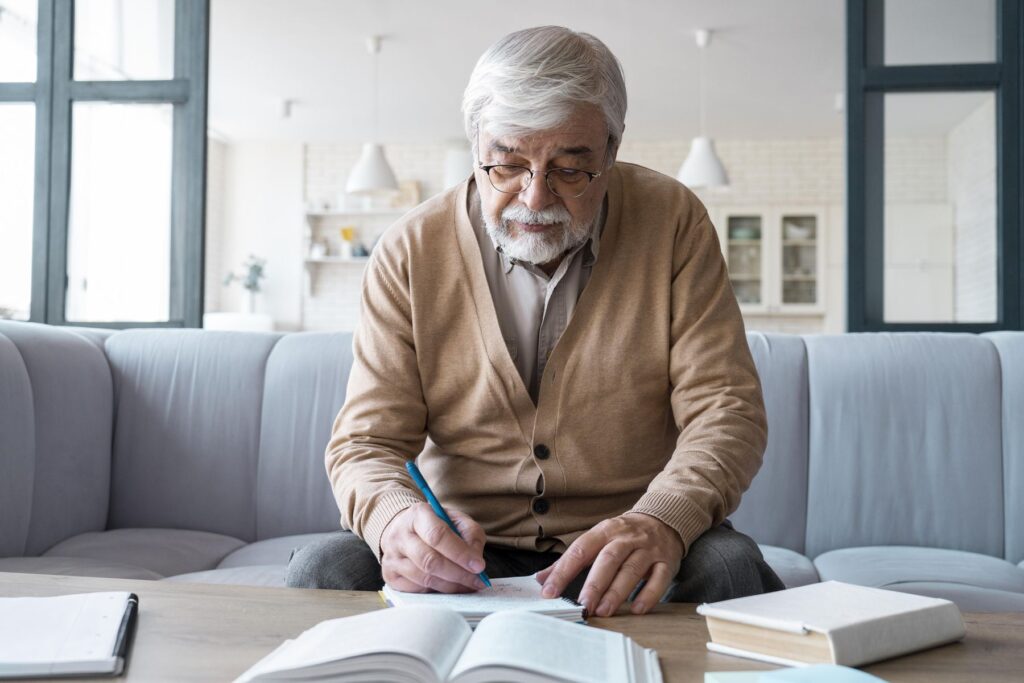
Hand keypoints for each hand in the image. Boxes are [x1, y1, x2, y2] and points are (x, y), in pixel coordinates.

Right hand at [380, 502, 487, 592]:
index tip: (479, 566)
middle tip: (478, 581)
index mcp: (417, 514)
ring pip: (424, 579)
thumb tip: (476, 560)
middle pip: (430, 561)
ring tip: (468, 585)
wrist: (403, 529)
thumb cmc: (434, 525)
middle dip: (458, 574)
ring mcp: (391, 557)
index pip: (437, 536)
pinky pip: (417, 590)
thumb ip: (470, 534)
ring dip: (451, 586)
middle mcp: (399, 535)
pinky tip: (449, 586)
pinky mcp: (390, 575)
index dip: (460, 553)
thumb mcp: (455, 519)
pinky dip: (437, 591)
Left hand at [536, 513, 682, 616]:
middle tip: (582, 604)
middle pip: (608, 559)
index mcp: (605, 531)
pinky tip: (637, 609)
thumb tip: (541, 578)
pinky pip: (659, 579)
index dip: (563, 571)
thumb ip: (571, 559)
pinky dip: (649, 595)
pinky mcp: (666, 562)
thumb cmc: (624, 534)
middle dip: (594, 583)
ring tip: (603, 611)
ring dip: (617, 592)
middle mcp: (626, 538)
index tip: (549, 590)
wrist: (664, 519)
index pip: (580, 550)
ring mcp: (648, 550)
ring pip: (632, 570)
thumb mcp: (598, 538)